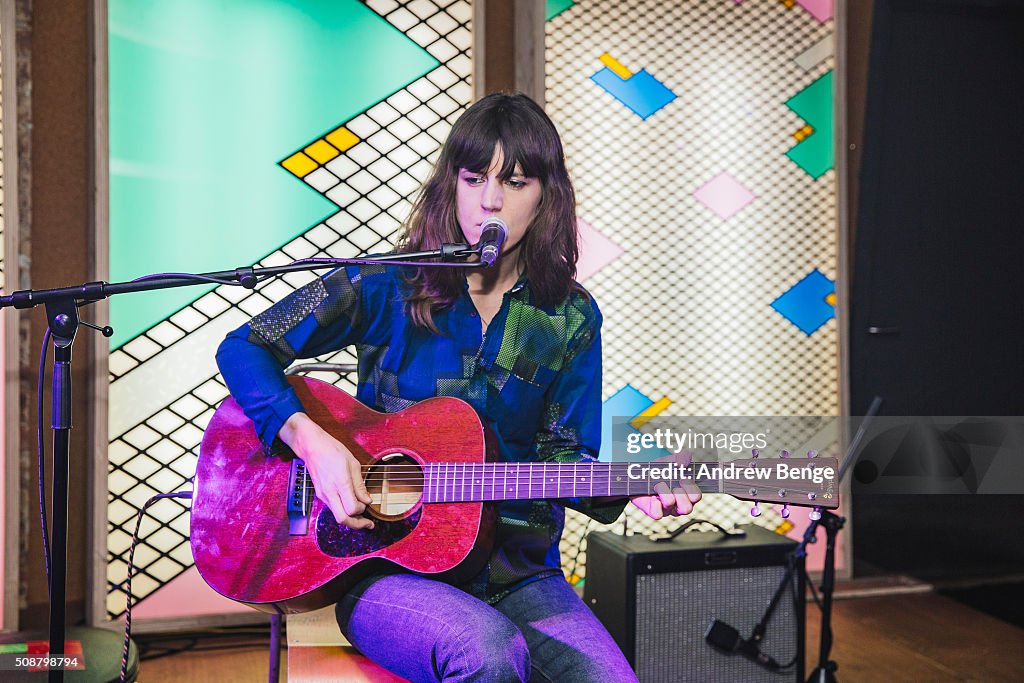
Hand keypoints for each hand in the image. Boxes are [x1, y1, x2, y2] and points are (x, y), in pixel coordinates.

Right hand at [279, 412, 373, 529]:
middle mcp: (330, 492)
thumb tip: (367, 500)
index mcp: (340, 484)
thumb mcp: (353, 464)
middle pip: (342, 519)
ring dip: (350, 519)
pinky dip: (343, 511)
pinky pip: (333, 508)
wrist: (312, 447)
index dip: (363, 510)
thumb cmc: (333, 451)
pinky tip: (350, 505)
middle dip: (357, 525)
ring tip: (361, 516)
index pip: (353, 508)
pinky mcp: (321, 494)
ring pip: (337, 516)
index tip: (369, 504)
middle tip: (367, 524)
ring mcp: (323, 495)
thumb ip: (360, 485)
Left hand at [630, 449, 701, 519]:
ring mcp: (666, 509)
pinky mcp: (653, 511)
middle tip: (673, 485)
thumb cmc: (660, 470)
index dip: (691, 488)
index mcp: (687, 493)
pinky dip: (656, 505)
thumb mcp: (671, 460)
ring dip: (666, 494)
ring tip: (659, 485)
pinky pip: (658, 515)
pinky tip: (652, 496)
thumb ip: (681, 457)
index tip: (683, 479)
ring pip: (673, 509)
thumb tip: (685, 460)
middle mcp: (678, 504)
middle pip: (687, 509)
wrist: (640, 474)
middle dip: (680, 495)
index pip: (696, 496)